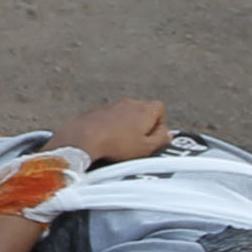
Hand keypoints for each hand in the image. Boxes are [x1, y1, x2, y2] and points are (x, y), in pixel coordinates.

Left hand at [52, 97, 167, 161]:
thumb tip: (168, 135)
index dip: (160, 124)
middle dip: (142, 126)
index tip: (153, 138)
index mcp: (144, 109)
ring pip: (125, 115)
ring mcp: (111, 105)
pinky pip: (109, 118)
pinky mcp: (96, 111)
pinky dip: (110, 127)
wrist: (83, 138)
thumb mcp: (146, 148)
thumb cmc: (117, 144)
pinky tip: (106, 142)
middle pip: (143, 111)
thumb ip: (161, 140)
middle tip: (138, 143)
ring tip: (120, 144)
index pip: (160, 109)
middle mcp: (129, 103)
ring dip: (125, 127)